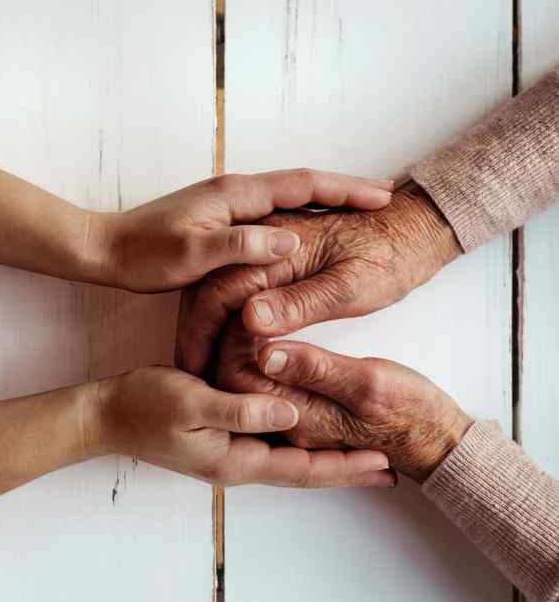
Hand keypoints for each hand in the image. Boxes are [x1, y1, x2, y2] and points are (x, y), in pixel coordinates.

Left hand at [90, 170, 393, 292]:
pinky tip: (309, 229)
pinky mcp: (221, 220)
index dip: (344, 190)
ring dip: (325, 200)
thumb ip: (241, 246)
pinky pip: (273, 213)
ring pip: (289, 197)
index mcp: (236, 195)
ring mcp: (229, 205)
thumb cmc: (145, 253)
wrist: (107, 249)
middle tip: (382, 197)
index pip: (303, 184)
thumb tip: (289, 240)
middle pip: (303, 184)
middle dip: (344, 189)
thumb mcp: (193, 254)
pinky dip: (301, 215)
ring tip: (358, 210)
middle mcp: (237, 192)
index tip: (382, 196)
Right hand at [90, 365, 394, 487]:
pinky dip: (301, 444)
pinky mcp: (224, 439)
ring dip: (328, 459)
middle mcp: (239, 462)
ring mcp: (231, 453)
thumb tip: (291, 413)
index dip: (345, 469)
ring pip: (291, 459)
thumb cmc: (146, 405)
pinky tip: (313, 435)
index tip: (384, 467)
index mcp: (235, 459)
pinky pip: (274, 446)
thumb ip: (241, 409)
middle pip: (304, 470)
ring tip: (362, 455)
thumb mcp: (193, 401)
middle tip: (389, 468)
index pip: (302, 468)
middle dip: (346, 471)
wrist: (108, 415)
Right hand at [176, 181, 461, 374]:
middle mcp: (263, 244)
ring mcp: (266, 249)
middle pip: (210, 289)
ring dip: (207, 325)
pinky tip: (227, 342)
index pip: (218, 291)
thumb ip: (300, 303)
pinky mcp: (275, 260)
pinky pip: (238, 287)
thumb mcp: (350, 287)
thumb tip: (249, 320)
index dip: (201, 333)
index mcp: (276, 248)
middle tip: (191, 372)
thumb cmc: (389, 257)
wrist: (411, 228)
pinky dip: (226, 316)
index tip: (194, 368)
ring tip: (202, 364)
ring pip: (219, 289)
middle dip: (196, 332)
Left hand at [212, 318, 471, 482]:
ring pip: (248, 382)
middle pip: (234, 383)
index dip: (232, 340)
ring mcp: (292, 421)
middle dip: (232, 342)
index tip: (247, 307)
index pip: (236, 379)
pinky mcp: (303, 412)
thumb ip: (316, 369)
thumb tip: (265, 352)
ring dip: (246, 347)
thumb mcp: (369, 382)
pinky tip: (269, 332)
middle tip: (245, 303)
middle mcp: (284, 425)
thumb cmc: (410, 411)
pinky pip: (267, 385)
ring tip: (254, 311)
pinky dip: (262, 357)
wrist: (435, 438)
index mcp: (296, 418)